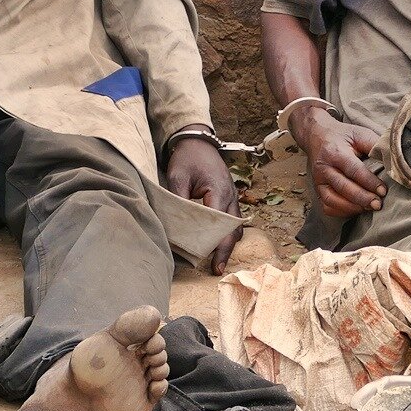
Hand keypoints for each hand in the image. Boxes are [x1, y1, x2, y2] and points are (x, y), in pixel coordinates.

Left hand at [164, 135, 243, 273]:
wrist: (197, 141)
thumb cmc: (188, 158)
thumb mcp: (177, 177)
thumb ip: (178, 201)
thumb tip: (174, 227)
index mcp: (219, 191)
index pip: (220, 225)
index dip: (217, 245)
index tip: (213, 263)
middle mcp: (231, 196)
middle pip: (233, 229)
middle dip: (225, 250)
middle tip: (216, 269)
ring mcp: (233, 196)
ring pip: (236, 226)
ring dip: (228, 243)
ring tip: (217, 261)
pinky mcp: (229, 197)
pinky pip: (233, 219)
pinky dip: (228, 233)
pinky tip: (219, 243)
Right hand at [291, 106, 385, 218]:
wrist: (316, 136)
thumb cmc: (343, 136)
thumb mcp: (360, 133)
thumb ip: (375, 145)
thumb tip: (393, 160)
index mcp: (335, 152)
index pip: (354, 170)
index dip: (369, 182)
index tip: (383, 191)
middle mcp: (324, 168)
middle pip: (343, 187)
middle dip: (362, 198)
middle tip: (378, 204)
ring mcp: (318, 180)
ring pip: (332, 200)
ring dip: (352, 207)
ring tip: (369, 208)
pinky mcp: (317, 189)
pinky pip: (327, 206)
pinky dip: (341, 212)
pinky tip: (356, 209)